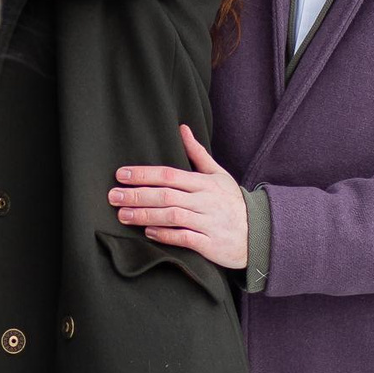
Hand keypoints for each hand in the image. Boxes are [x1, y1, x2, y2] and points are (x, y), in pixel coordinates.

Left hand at [109, 123, 248, 270]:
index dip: (144, 174)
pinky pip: (185, 238)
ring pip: (173, 216)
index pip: (169, 174)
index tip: (120, 175)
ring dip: (145, 215)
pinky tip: (148, 232)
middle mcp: (205, 201)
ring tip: (123, 215)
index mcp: (204, 183)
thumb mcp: (218, 175)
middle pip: (167, 195)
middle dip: (137, 195)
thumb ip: (197, 153)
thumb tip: (181, 128)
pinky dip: (166, 235)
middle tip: (113, 196)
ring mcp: (208, 222)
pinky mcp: (211, 244)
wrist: (260, 233)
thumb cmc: (233, 202)